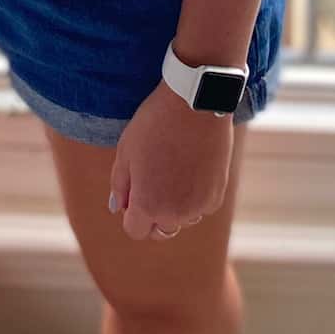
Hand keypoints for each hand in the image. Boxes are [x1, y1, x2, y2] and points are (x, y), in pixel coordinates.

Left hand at [109, 81, 231, 241]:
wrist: (196, 103)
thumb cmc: (155, 124)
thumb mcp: (126, 150)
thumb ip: (119, 185)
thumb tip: (117, 208)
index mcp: (147, 206)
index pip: (135, 230)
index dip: (131, 213)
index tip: (134, 191)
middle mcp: (175, 214)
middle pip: (160, 229)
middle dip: (153, 213)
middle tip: (153, 179)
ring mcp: (199, 207)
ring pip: (183, 218)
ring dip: (176, 206)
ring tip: (174, 168)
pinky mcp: (217, 196)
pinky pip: (201, 207)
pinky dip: (195, 195)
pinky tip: (192, 166)